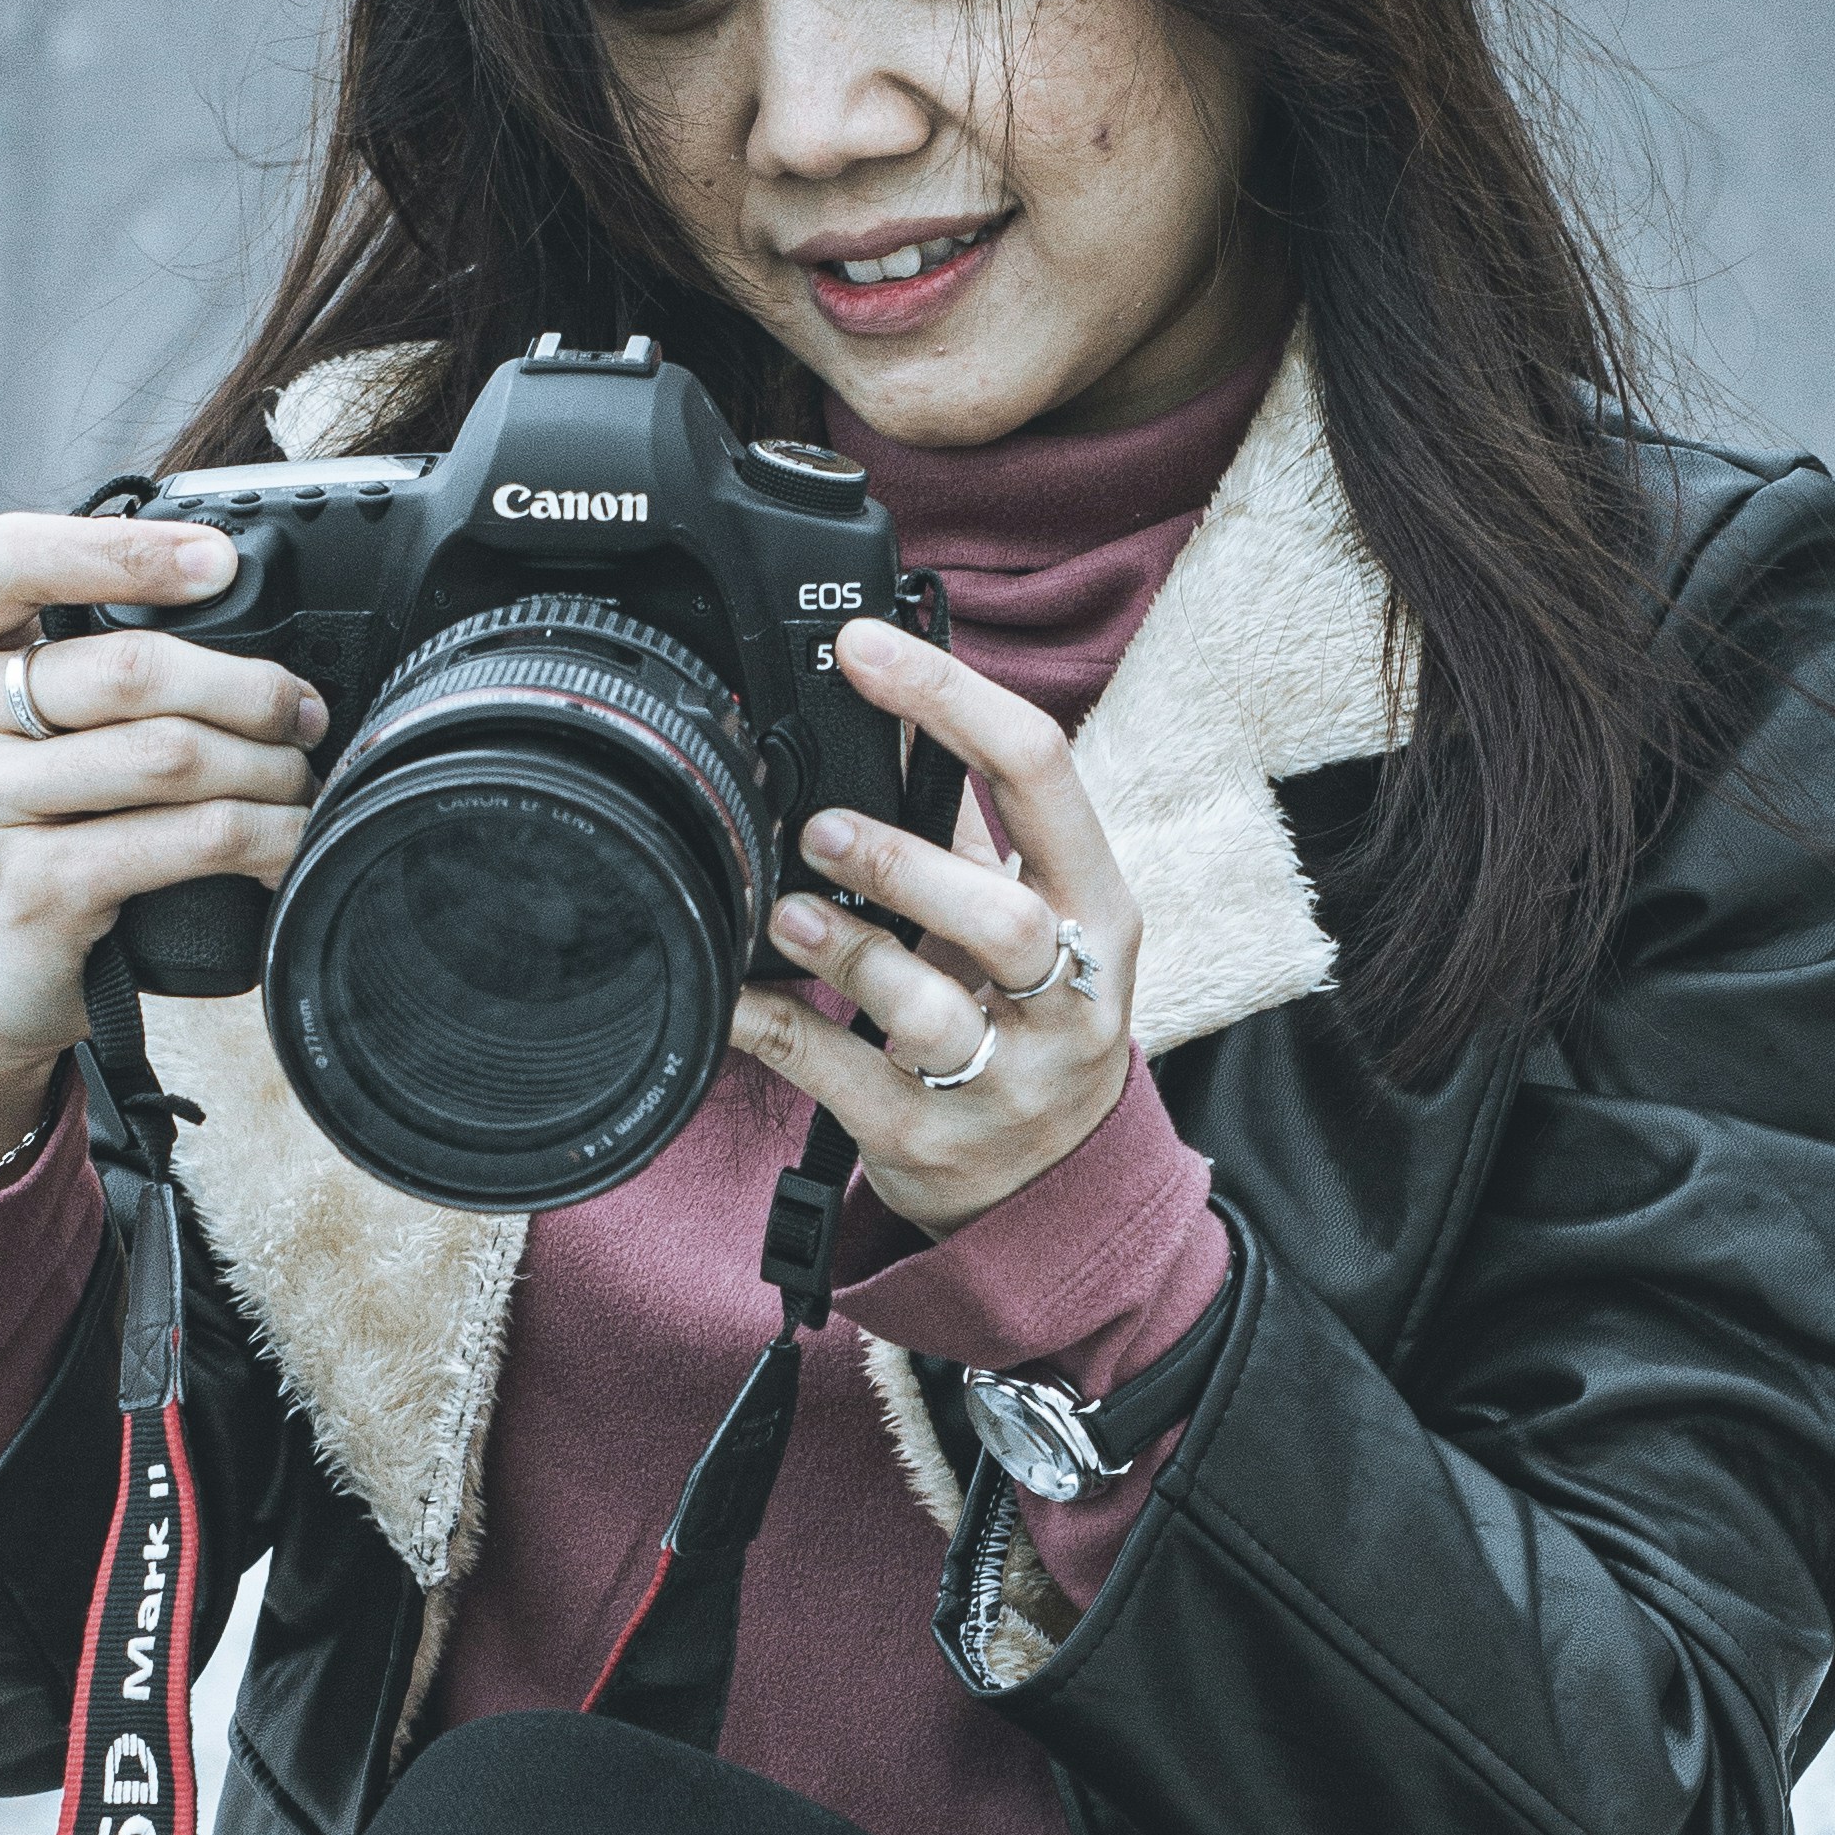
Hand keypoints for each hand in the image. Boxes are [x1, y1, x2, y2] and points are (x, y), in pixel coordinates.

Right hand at [0, 512, 327, 1159]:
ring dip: (267, 769)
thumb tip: (235, 614)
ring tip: (299, 783)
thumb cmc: (13, 837)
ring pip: (171, 755)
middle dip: (249, 688)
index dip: (125, 549)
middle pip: (130, 667)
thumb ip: (76, 665)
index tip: (220, 561)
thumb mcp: (10, 730)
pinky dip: (258, 838)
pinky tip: (281, 844)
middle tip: (304, 712)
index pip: (12, 555)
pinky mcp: (33, 887)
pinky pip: (182, 839)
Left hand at [730, 618, 1135, 1238]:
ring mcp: (1006, 1082)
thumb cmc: (1029, 1018)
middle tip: (820, 829)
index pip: (1043, 773)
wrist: (1053, 1185)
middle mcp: (1070, 997)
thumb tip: (884, 706)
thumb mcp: (1028, 915)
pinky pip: (842, 1080)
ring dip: (849, 953)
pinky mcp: (932, 1142)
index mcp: (1099, 908)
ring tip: (786, 915)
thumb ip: (963, 825)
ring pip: (933, 1013)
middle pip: (1007, 921)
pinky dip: (778, 1030)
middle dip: (906, 866)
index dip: (951, 698)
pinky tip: (735, 996)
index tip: (864, 649)